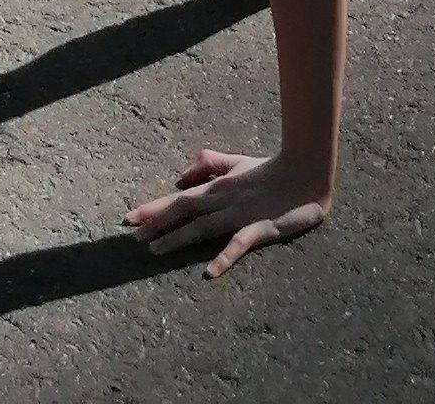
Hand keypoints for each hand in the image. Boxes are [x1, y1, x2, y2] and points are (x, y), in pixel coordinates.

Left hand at [128, 146, 329, 278]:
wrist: (305, 173)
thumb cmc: (269, 170)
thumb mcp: (237, 163)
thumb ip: (210, 164)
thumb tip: (182, 175)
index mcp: (217, 186)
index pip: (179, 198)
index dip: (154, 208)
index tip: (129, 218)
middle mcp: (223, 200)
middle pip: (184, 211)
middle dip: (157, 223)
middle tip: (132, 236)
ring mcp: (240, 215)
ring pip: (203, 227)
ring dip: (178, 238)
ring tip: (155, 250)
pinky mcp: (260, 229)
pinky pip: (239, 244)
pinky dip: (224, 258)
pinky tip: (209, 273)